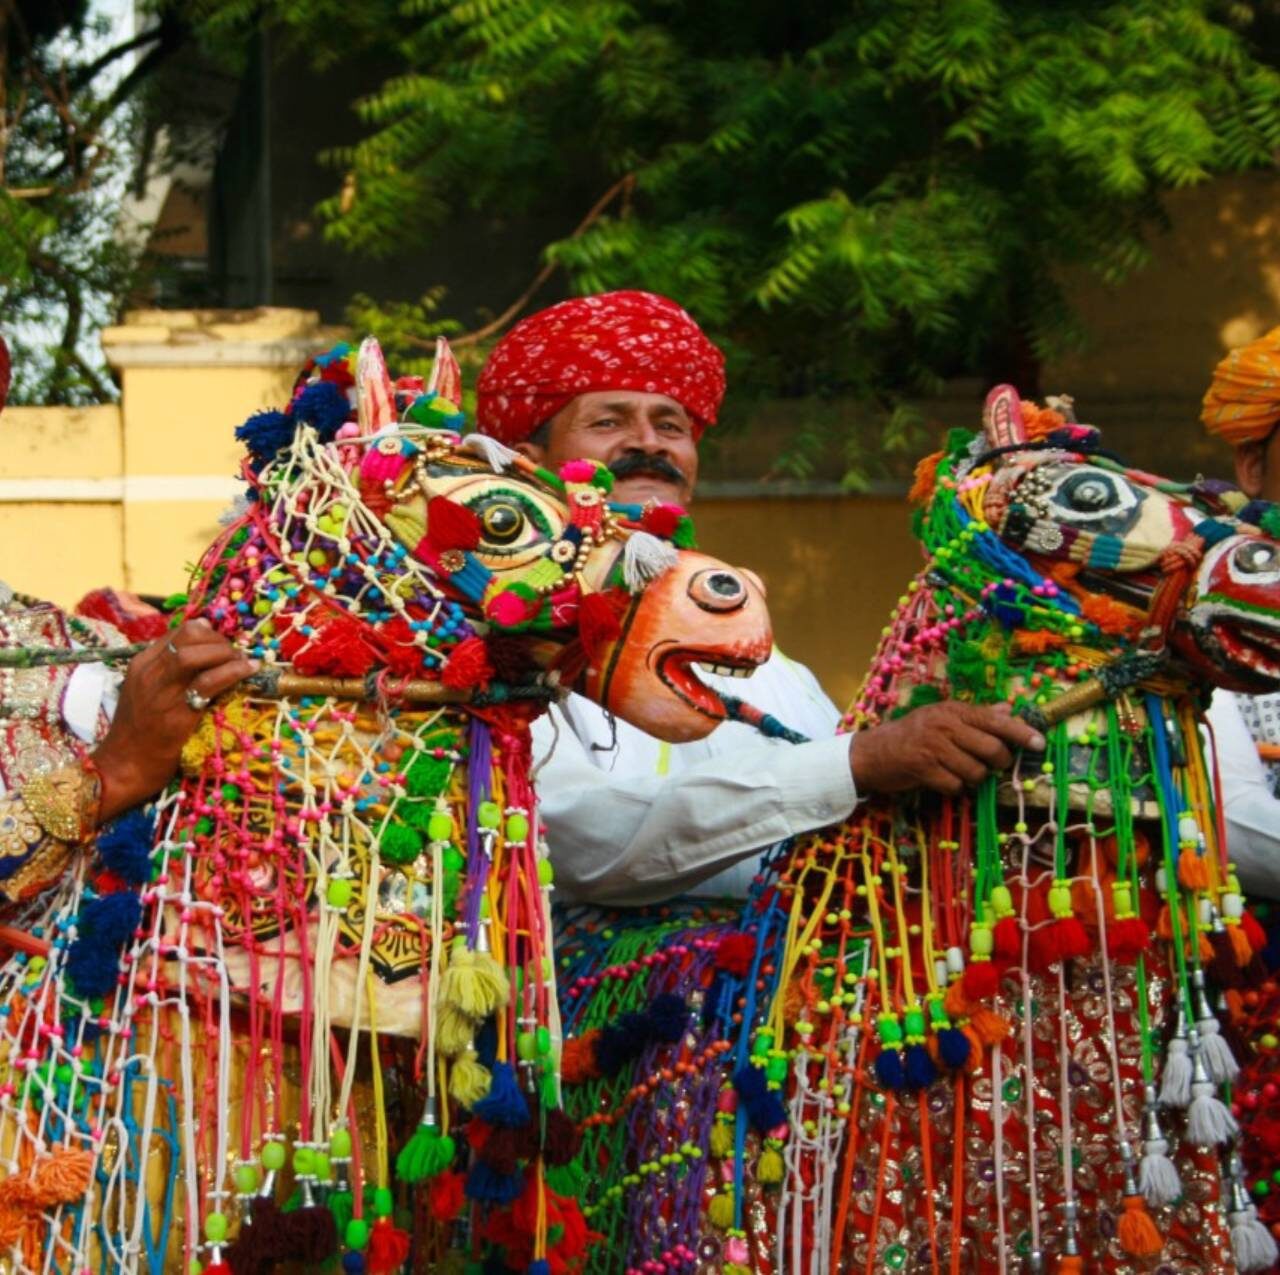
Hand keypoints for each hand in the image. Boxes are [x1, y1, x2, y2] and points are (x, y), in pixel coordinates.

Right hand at [92, 620, 256, 820]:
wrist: (122, 768)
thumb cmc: (140, 733)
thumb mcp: (149, 692)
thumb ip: (171, 670)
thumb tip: (205, 644)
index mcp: (141, 664)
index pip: (180, 632)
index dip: (210, 634)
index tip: (225, 647)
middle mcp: (149, 673)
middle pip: (190, 636)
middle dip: (221, 641)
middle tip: (238, 656)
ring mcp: (160, 693)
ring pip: (196, 655)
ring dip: (227, 654)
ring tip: (244, 664)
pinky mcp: (176, 715)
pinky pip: (208, 683)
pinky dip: (233, 672)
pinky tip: (248, 672)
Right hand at [850, 701, 1044, 796]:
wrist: (871, 753)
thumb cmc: (910, 735)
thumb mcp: (941, 718)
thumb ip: (976, 716)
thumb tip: (1008, 710)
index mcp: (953, 710)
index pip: (996, 720)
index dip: (1021, 733)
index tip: (1040, 743)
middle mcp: (945, 725)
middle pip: (992, 749)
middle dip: (997, 762)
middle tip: (988, 764)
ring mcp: (934, 747)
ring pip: (976, 772)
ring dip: (972, 778)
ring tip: (958, 771)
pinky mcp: (923, 769)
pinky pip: (955, 786)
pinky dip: (953, 788)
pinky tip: (941, 780)